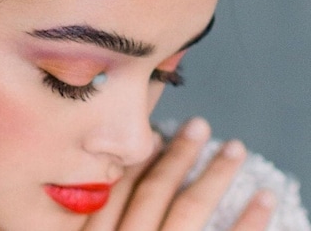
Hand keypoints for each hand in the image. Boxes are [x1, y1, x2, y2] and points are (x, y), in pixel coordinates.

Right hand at [83, 117, 275, 230]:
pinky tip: (264, 201)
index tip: (157, 136)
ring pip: (188, 211)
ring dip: (214, 175)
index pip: (116, 188)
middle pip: (154, 192)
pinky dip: (249, 222)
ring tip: (235, 149)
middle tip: (200, 126)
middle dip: (179, 155)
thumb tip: (94, 188)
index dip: (137, 158)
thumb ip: (82, 222)